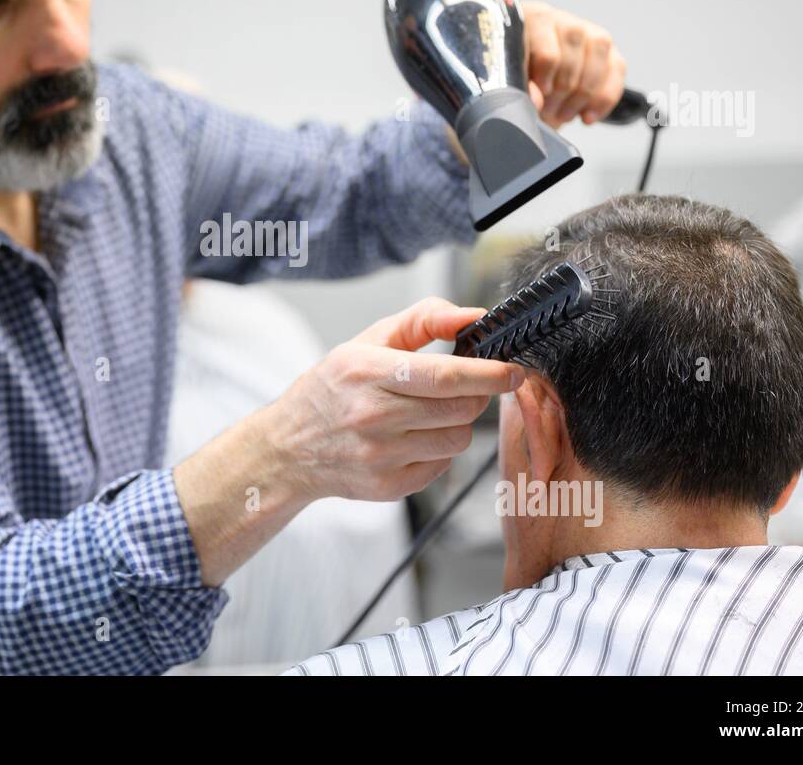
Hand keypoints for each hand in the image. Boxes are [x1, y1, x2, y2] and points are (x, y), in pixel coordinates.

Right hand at [263, 296, 524, 502]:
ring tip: (430, 413)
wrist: (288, 448)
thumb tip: (473, 315)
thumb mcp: (367, 342)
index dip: (488, 373)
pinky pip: (442, 466)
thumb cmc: (332, 388)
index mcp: (367, 372)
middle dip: (478, 395)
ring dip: (458, 423)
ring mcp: (380, 456)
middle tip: (470, 386)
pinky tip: (413, 438)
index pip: (444, 375)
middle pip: (460, 409)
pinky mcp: (387, 486)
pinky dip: (439, 450)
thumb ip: (422, 320)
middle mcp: (372, 416)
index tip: (513, 369)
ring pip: (457, 439)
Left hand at [521, 1, 626, 127]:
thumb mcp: (511, 84)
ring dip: (585, 93)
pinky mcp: (607, 50)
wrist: (528, 89)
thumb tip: (536, 99)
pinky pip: (617, 69)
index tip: (541, 95)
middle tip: (551, 111)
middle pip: (574, 50)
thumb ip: (519, 89)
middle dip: (564, 88)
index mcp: (530, 22)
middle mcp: (560, 20)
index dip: (546, 77)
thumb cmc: (515, 80)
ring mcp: (587, 32)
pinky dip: (605, 98)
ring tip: (565, 115)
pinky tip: (588, 116)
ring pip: (599, 53)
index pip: (547, 49)